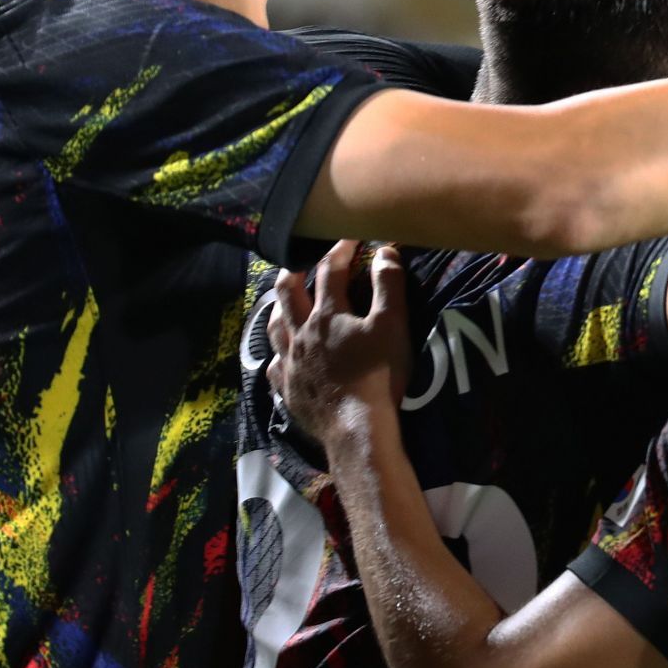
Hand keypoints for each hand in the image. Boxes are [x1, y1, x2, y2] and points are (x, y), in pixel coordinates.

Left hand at [269, 240, 413, 440]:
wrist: (356, 428)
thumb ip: (389, 286)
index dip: (341, 251)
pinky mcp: (287, 388)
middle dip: (296, 271)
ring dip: (280, 309)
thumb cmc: (377, 374)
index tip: (351, 239)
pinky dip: (278, 354)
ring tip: (285, 303)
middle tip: (303, 263)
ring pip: (275, 326)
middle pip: (289, 292)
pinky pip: (274, 365)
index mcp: (327, 314)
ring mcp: (290, 362)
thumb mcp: (392, 325)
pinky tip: (282, 356)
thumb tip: (385, 251)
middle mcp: (301, 333)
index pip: (331, 271)